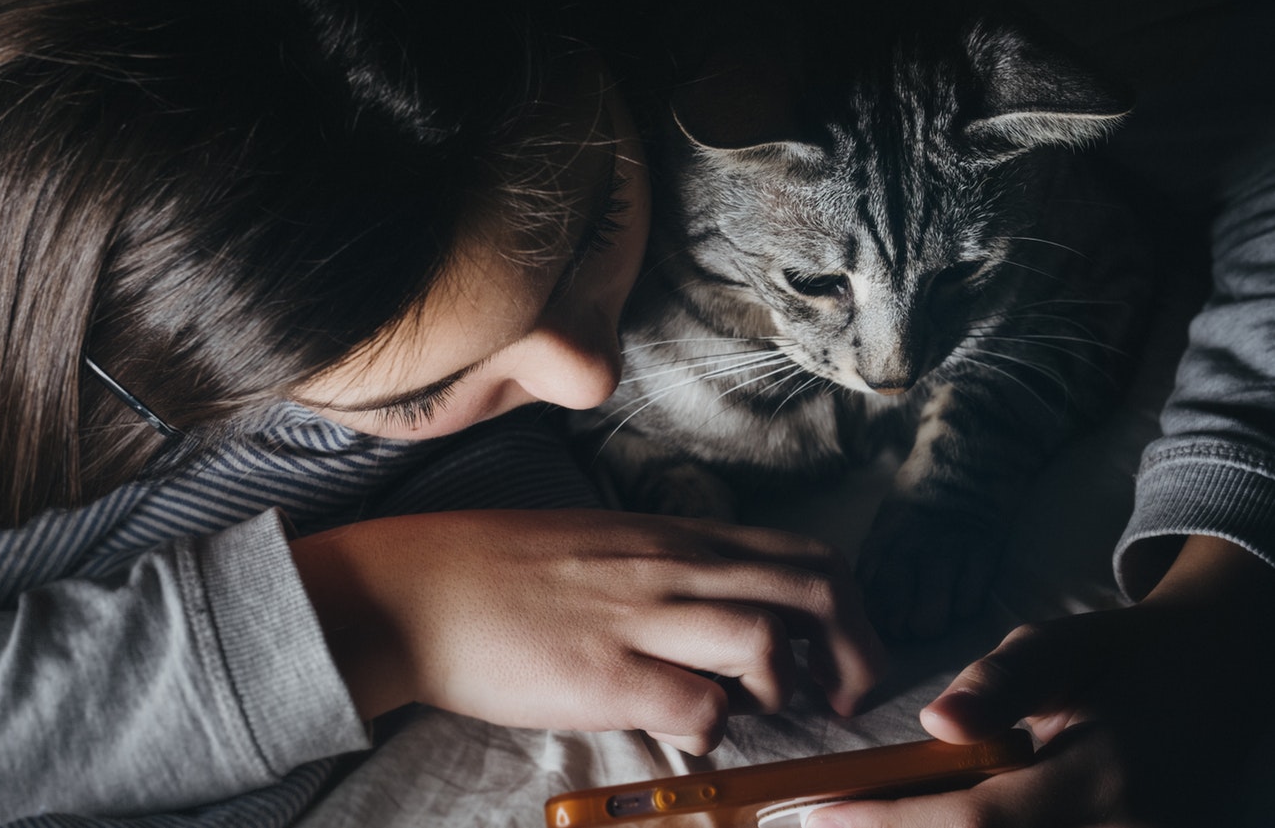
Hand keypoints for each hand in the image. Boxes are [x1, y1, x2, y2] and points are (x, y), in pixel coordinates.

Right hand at [291, 508, 883, 754]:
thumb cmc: (505, 568)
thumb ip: (672, 566)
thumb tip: (726, 608)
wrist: (419, 587)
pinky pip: (697, 708)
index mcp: (677, 537)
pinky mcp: (602, 674)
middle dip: (855, 651)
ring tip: (755, 715)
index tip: (841, 654)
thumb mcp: (605, 542)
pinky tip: (689, 737)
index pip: (804, 552)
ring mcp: (639, 617)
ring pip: (765, 640)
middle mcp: (672, 566)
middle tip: (841, 698)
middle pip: (814, 589)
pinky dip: (714, 733)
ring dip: (781, 690)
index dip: (848, 607)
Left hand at [805, 536, 1274, 827]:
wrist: (1216, 678)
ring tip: (881, 816)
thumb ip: (1000, 684)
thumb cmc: (1123, 656)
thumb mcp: (1061, 647)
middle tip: (835, 820)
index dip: (891, 823)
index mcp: (1099, 776)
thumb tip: (936, 722)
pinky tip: (937, 824)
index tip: (821, 812)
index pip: (975, 821)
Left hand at [858, 501, 1003, 639]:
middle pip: (895, 609)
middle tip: (907, 629)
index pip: (868, 591)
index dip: (872, 615)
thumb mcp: (889, 519)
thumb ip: (880, 558)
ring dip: (930, 625)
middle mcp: (911, 549)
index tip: (878, 625)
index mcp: (884, 540)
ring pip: (931, 615)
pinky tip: (961, 600)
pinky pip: (969, 601)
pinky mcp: (982, 552)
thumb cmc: (924, 494)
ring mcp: (947, 552)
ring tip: (933, 622)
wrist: (967, 457)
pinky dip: (963, 608)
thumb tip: (870, 600)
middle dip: (899, 628)